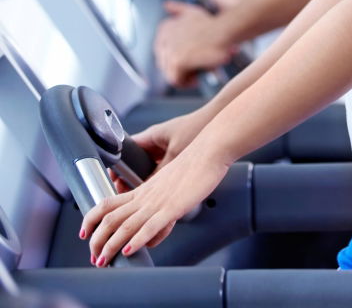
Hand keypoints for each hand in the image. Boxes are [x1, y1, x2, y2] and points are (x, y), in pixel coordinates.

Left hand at [82, 135, 229, 264]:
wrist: (209, 150)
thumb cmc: (194, 165)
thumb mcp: (170, 186)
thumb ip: (160, 206)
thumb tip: (154, 231)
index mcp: (143, 190)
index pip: (107, 203)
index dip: (91, 219)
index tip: (85, 233)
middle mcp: (146, 196)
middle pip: (110, 217)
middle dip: (97, 240)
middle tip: (94, 256)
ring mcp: (157, 202)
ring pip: (125, 224)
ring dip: (111, 245)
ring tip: (103, 259)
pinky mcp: (172, 207)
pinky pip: (150, 225)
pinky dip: (137, 239)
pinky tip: (130, 250)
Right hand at [109, 110, 210, 193]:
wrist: (220, 123)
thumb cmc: (198, 128)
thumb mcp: (175, 155)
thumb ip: (159, 174)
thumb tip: (147, 191)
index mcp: (152, 135)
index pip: (126, 150)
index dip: (119, 166)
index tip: (115, 181)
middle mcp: (158, 139)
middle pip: (137, 161)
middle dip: (133, 177)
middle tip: (128, 193)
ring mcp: (169, 145)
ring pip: (151, 165)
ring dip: (149, 178)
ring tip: (147, 194)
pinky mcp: (180, 151)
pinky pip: (164, 166)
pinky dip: (162, 177)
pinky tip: (166, 188)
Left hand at [154, 2, 233, 86]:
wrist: (225, 30)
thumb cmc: (213, 23)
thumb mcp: (192, 11)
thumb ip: (177, 8)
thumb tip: (166, 5)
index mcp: (165, 27)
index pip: (160, 51)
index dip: (175, 57)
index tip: (186, 60)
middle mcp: (164, 38)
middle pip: (165, 63)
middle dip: (179, 68)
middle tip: (194, 68)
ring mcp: (170, 50)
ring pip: (170, 73)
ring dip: (184, 76)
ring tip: (198, 72)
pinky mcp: (177, 61)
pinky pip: (176, 80)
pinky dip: (187, 82)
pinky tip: (197, 78)